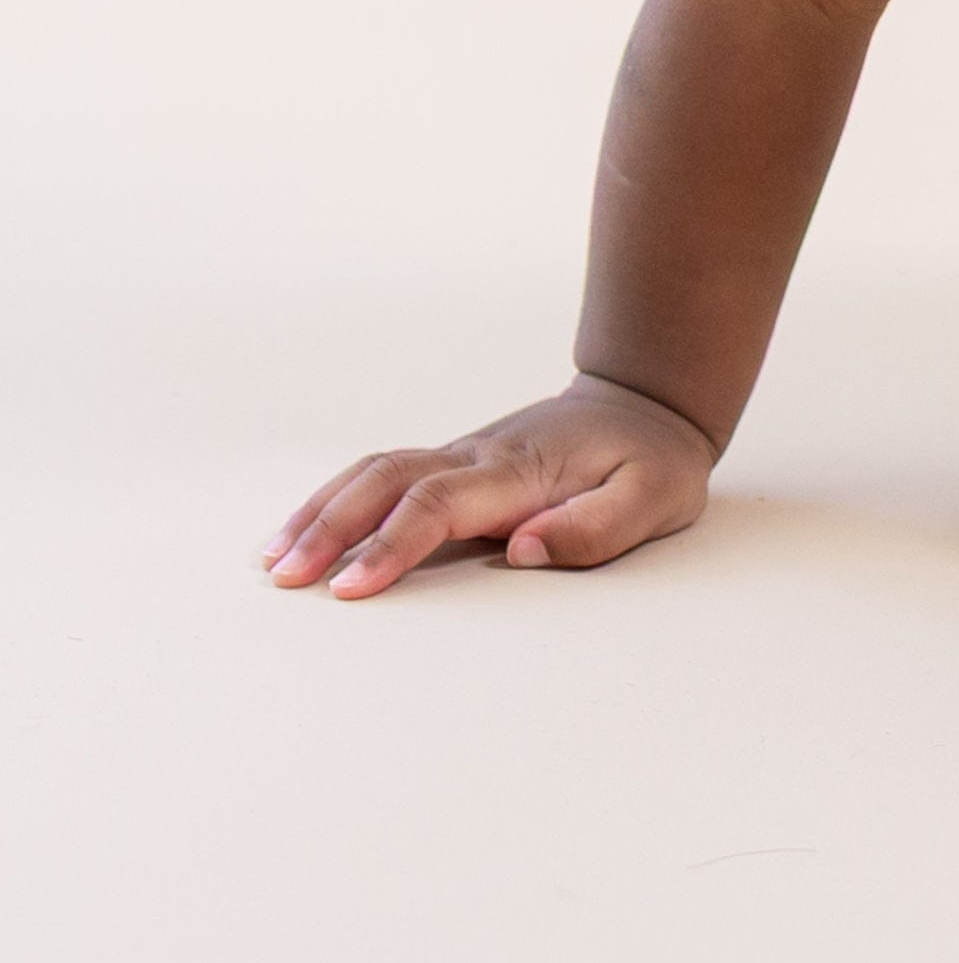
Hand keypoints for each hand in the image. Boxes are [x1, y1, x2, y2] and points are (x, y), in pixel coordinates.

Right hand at [261, 376, 715, 597]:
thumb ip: (596, 528)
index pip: (440, 503)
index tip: (349, 588)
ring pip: (377, 469)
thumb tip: (521, 551)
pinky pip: (385, 473)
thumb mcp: (655, 498)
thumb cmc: (652, 461)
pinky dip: (337, 498)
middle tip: (284, 579)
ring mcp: (463, 454)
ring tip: (272, 560)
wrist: (649, 402)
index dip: (392, 544)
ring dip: (323, 510)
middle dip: (332, 527)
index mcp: (521, 471)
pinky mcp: (455, 462)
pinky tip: (305, 530)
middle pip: (389, 478)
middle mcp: (480, 456)